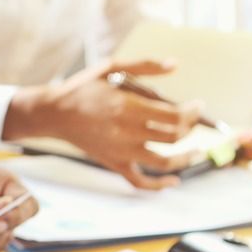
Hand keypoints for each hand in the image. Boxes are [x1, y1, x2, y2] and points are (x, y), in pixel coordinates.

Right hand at [5, 59, 201, 189]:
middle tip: (194, 121)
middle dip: (191, 129)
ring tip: (197, 152)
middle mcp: (128, 132)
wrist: (53, 114)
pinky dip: (158, 186)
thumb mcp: (111, 68)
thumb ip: (144, 66)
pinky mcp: (114, 163)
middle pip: (174, 137)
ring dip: (186, 159)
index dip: (193, 112)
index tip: (198, 105)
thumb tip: (175, 65)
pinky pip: (139, 182)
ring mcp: (121, 151)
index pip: (175, 116)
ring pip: (164, 162)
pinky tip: (174, 182)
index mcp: (129, 107)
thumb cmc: (82, 88)